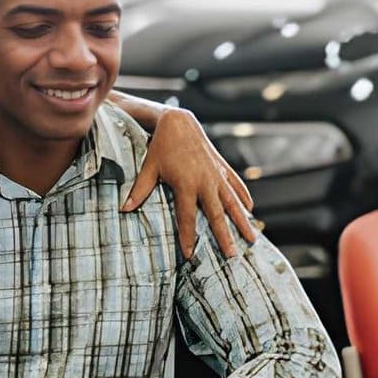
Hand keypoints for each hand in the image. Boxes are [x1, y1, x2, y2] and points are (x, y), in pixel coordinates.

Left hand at [123, 108, 256, 257]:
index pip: (187, 217)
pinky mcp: (222, 167)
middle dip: (225, 236)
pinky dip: (244, 197)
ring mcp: (216, 174)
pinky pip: (236, 185)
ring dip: (243, 220)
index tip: (190, 254)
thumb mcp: (149, 168)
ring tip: (252, 238)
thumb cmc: (162, 146)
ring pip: (233, 202)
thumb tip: (124, 208)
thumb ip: (140, 189)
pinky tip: (251, 209)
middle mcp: (205, 181)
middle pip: (217, 214)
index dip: (188, 237)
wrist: (179, 122)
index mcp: (186, 184)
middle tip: (232, 255)